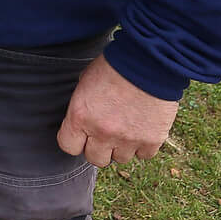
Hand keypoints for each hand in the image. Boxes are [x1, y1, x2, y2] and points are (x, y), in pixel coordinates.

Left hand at [56, 55, 179, 165]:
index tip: (83, 133)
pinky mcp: (152, 140)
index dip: (75, 140)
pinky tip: (143, 128)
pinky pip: (144, 155)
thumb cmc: (114, 66)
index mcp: (80, 116)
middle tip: (106, 131)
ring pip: (120, 158)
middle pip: (95, 158)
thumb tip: (82, 119)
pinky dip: (144, 145)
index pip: (68, 146)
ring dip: (122, 146)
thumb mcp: (86, 81)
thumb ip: (82, 106)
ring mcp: (128, 139)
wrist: (148, 61)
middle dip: (99, 147)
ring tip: (127, 126)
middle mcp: (102, 132)